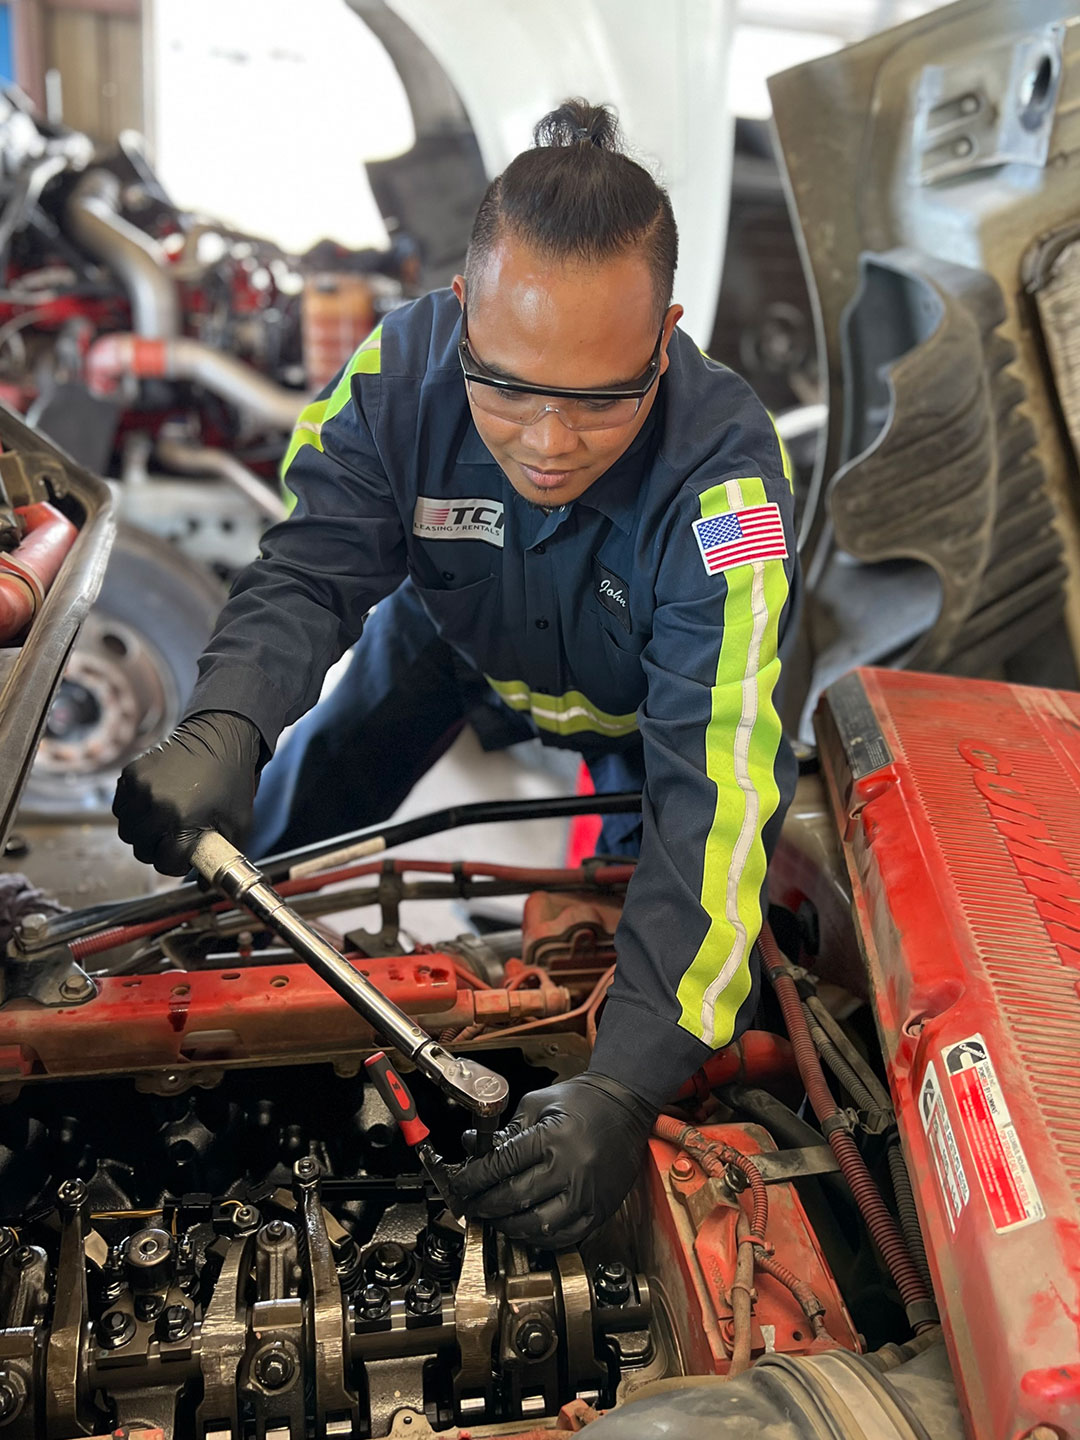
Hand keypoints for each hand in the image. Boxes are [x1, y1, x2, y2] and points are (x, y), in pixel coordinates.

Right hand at [113, 711, 262, 874]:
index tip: (184, 854)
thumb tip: (204, 887)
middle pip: (142, 851)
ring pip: (127, 831)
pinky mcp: (130, 774)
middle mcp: (157, 807)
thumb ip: (222, 859)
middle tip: (174, 838)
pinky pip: (121, 807)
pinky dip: (133, 811)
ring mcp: (141, 789)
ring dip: (142, 832)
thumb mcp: (237, 826)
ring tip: (163, 822)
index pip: (165, 863)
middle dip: (158, 850)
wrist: (221, 738)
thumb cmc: (232, 783)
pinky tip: (153, 804)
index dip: (177, 863)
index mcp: (184, 823)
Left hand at [448, 1073, 655, 1248]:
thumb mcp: (538, 1104)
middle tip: (472, 1205)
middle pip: (515, 1199)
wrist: (626, 1105)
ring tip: (495, 1219)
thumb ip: (506, 1130)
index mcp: (552, 1138)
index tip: (460, 1185)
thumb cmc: (583, 1101)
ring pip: (538, 1226)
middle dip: (485, 1205)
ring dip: (509, 1226)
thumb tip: (472, 1147)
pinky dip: (540, 1238)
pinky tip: (525, 1228)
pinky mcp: (601, 1209)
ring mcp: (587, 1193)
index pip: (501, 1166)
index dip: (473, 1179)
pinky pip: (565, 1236)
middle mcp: (570, 1168)